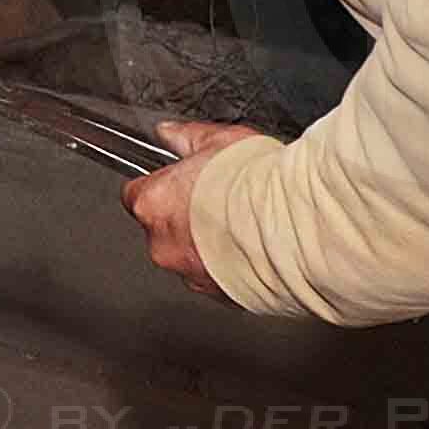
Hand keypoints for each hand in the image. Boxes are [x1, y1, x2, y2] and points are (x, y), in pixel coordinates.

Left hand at [127, 118, 272, 300]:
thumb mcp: (218, 140)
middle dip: (186, 219)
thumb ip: (186, 137)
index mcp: (154, 203)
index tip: (179, 184)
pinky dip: (231, 267)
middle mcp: (163, 244)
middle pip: (163, 231)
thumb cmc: (254, 183)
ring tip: (242, 226)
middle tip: (218, 203)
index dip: (160, 188)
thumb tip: (169, 132)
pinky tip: (254, 249)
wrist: (291, 223)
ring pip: (190, 258)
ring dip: (208, 246)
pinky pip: (218, 279)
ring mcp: (190, 273)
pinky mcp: (219, 295)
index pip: (137, 196)